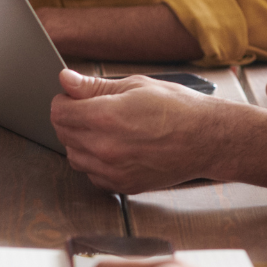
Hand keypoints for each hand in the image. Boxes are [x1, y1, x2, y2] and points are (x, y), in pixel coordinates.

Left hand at [51, 69, 225, 193]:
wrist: (207, 139)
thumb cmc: (178, 109)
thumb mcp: (136, 86)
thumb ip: (95, 87)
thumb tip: (66, 80)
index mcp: (106, 117)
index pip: (59, 112)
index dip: (64, 101)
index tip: (73, 98)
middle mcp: (105, 147)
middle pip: (63, 134)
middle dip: (70, 120)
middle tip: (92, 110)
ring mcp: (113, 170)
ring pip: (74, 157)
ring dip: (80, 142)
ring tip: (104, 129)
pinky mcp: (123, 185)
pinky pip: (92, 174)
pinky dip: (95, 162)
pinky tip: (114, 148)